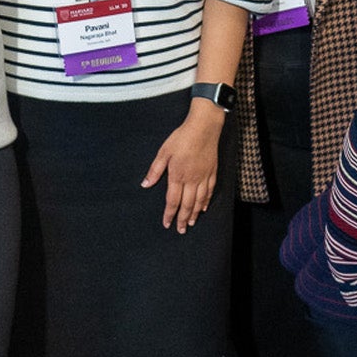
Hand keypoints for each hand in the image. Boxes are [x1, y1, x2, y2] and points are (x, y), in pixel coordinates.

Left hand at [143, 104, 224, 231]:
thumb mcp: (164, 152)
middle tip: (181, 230)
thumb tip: (145, 184)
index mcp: (178, 175)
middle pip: (187, 205)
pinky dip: (206, 201)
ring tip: (191, 223)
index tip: (167, 224)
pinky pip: (210, 191)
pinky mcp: (212, 172)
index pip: (172, 201)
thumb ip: (155, 170)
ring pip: (199, 201)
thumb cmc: (182, 137)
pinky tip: (203, 208)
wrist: (204, 126)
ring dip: (194, 213)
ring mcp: (204, 177)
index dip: (169, 214)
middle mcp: (192, 179)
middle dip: (183, 219)